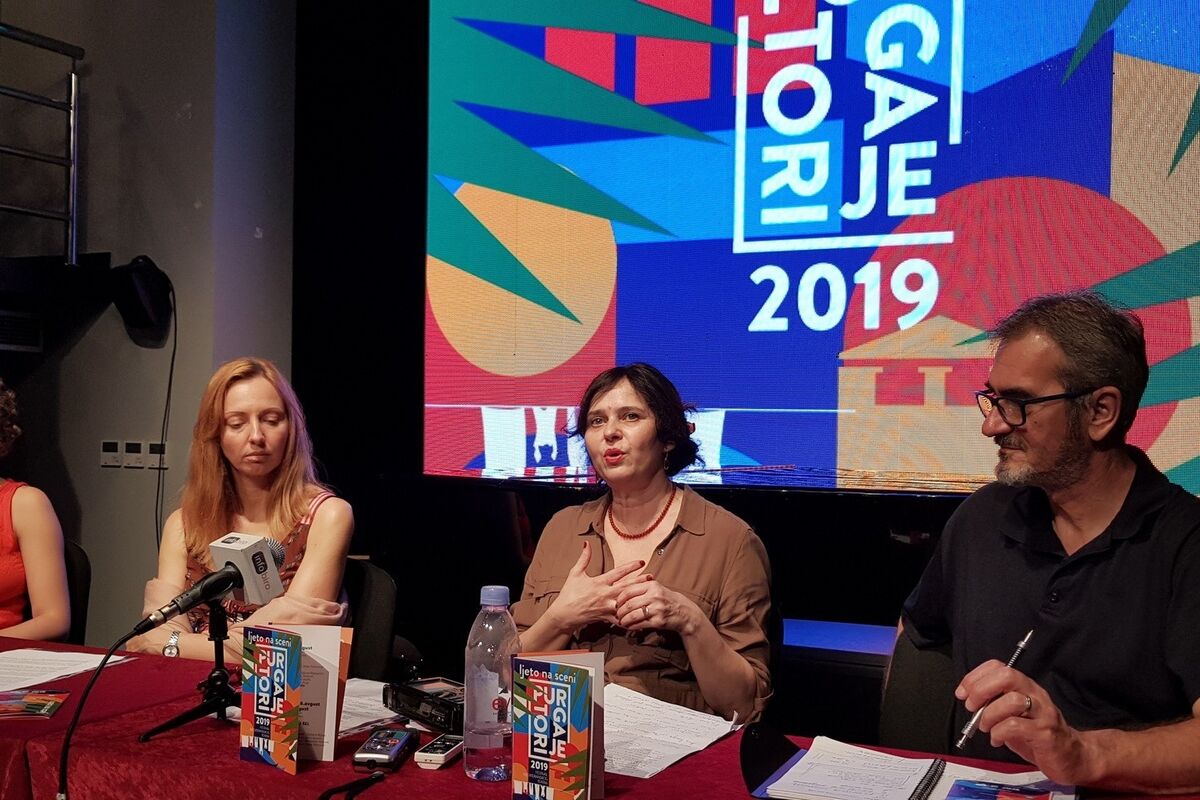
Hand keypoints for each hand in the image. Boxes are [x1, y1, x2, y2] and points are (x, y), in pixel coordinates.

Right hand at [547, 540, 648, 631]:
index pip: (618, 572)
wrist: (564, 614)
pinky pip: (621, 618)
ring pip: (626, 602)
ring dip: (638, 598)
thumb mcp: (575, 573)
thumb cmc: (569, 593)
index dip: (631, 566)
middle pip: (626, 587)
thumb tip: (587, 543)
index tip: (641, 562)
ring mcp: (606, 607)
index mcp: (599, 582)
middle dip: (640, 581)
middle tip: (651, 576)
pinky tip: (641, 616)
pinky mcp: (606, 618)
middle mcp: (604, 594)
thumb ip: (584, 558)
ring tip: (649, 594)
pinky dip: (631, 618)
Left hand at [614, 578, 699, 634]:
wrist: (683, 612)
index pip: (628, 591)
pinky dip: (632, 626)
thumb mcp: (656, 588)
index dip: (619, 598)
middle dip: (620, 611)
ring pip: (633, 615)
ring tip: (621, 621)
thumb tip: (620, 590)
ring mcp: (657, 609)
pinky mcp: (658, 621)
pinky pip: (640, 624)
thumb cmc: (666, 599)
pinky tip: (629, 626)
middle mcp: (654, 596)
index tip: (616, 603)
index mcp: (651, 585)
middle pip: (629, 604)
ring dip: (624, 620)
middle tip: (617, 614)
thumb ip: (641, 587)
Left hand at [957, 660, 1091, 783]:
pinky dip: (999, 733)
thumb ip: (994, 703)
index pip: (999, 667)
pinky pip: (1015, 726)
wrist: (1072, 757)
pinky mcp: (1045, 733)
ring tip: (986, 727)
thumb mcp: (1012, 714)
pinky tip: (998, 740)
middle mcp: (1035, 694)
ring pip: (1010, 701)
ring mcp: (1042, 713)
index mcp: (1025, 687)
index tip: (962, 692)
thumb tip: (969, 699)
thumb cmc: (1037, 734)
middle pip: (1006, 676)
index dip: (976, 676)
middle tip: (972, 706)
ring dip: (989, 715)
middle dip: (981, 689)